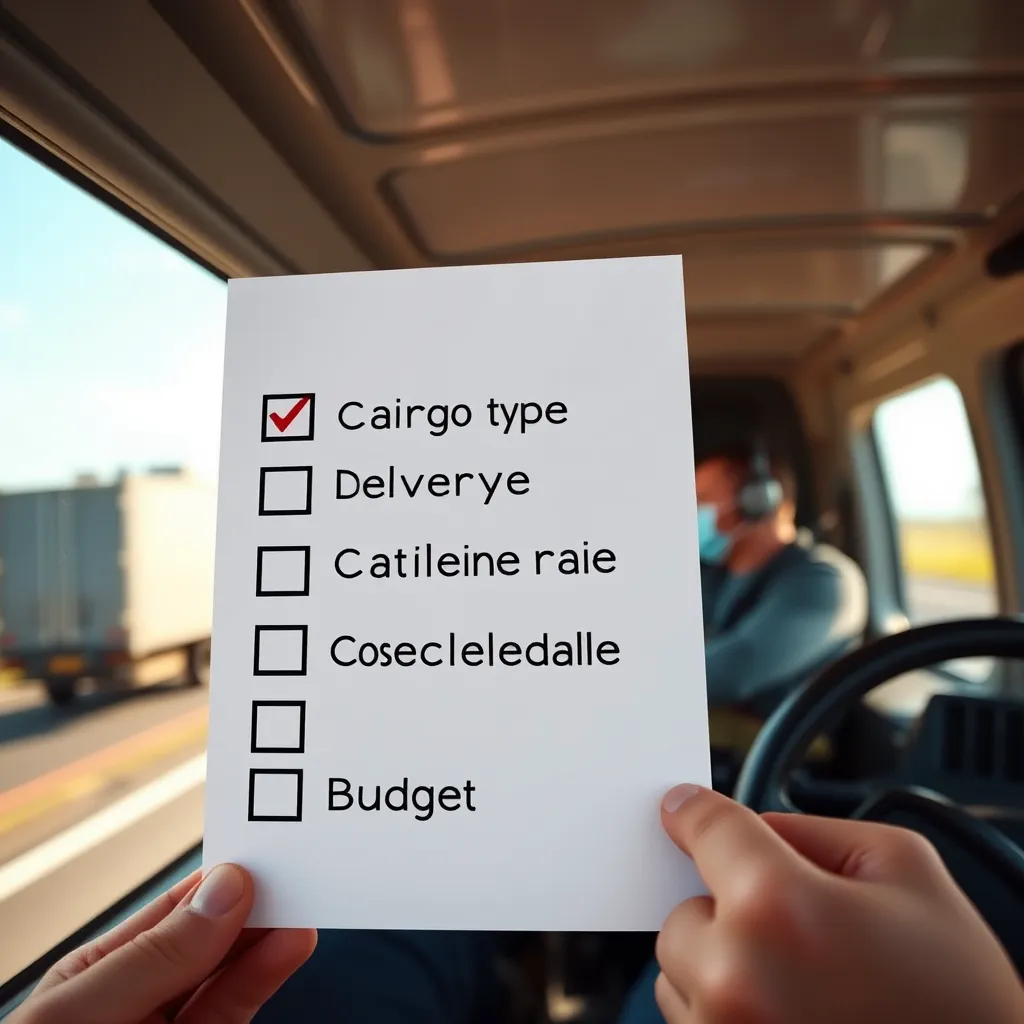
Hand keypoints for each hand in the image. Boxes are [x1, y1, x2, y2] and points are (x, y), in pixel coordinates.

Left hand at [10, 864, 315, 1023]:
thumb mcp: (80, 1018)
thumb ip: (154, 958)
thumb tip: (224, 891)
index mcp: (100, 977)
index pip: (169, 914)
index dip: (216, 879)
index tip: (262, 849)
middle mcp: (143, 1003)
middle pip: (210, 941)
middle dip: (252, 905)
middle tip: (296, 873)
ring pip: (232, 977)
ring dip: (270, 939)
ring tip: (302, 910)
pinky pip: (235, 1012)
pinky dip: (264, 978)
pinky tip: (287, 948)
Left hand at [655, 785, 1023, 1022]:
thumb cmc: (960, 996)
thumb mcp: (907, 870)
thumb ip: (815, 832)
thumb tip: (752, 828)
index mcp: (779, 906)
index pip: (707, 830)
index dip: (693, 812)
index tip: (681, 808)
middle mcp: (735, 976)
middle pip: (682, 914)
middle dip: (727, 915)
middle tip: (795, 938)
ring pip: (680, 976)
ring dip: (721, 970)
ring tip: (803, 991)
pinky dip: (725, 1016)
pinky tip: (791, 1020)